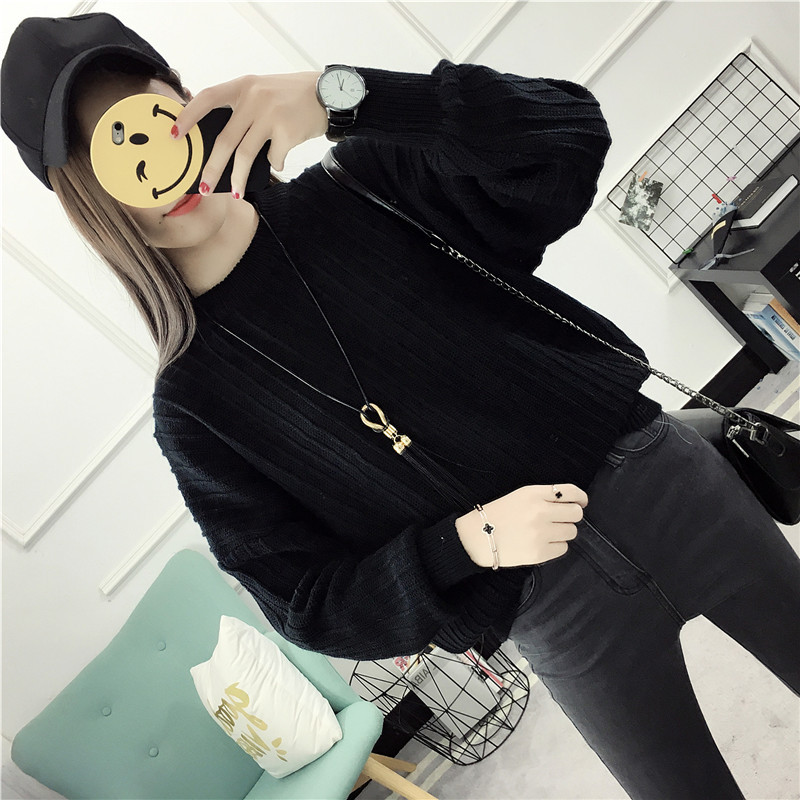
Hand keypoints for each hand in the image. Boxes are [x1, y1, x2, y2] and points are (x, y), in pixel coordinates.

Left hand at [171, 71, 327, 194]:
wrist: (330, 94)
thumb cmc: (294, 96)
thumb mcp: (263, 91)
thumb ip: (244, 107)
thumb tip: (224, 142)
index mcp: (244, 86)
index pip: (208, 98)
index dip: (189, 116)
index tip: (174, 134)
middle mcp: (254, 98)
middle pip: (225, 139)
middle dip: (212, 167)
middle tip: (205, 186)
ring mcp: (270, 115)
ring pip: (246, 155)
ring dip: (239, 178)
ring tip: (237, 193)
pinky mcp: (286, 132)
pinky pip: (274, 158)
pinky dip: (275, 164)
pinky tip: (280, 160)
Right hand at [455, 484, 587, 567]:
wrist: (478, 537)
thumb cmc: (498, 515)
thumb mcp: (520, 496)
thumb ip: (545, 496)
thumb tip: (573, 503)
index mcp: (534, 494)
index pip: (571, 492)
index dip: (581, 498)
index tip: (581, 502)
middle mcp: (540, 512)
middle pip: (576, 513)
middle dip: (571, 516)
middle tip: (560, 520)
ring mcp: (540, 533)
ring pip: (572, 532)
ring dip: (563, 532)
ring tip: (546, 532)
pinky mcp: (540, 553)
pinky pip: (563, 548)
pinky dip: (556, 546)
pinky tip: (541, 543)